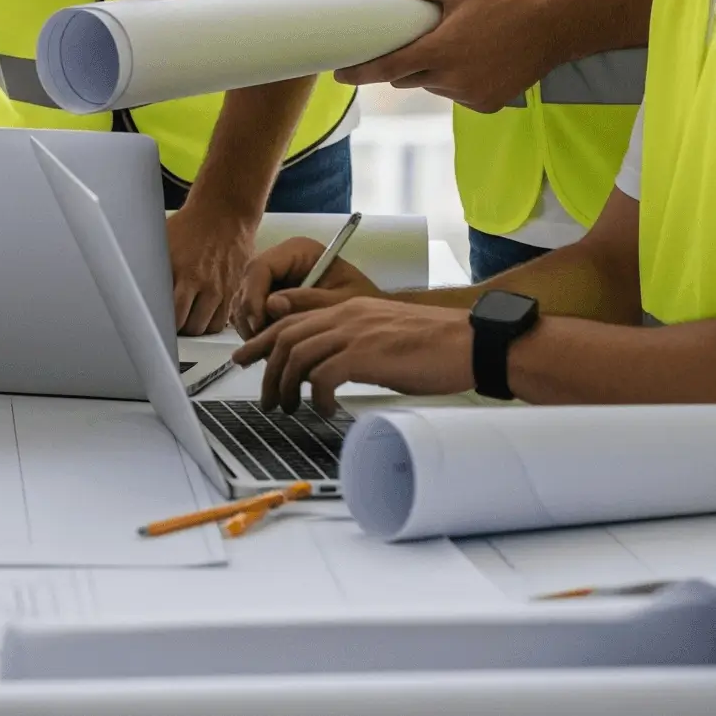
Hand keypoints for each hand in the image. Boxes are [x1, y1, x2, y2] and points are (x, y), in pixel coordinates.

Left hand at [165, 202, 260, 334]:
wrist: (224, 213)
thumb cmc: (190, 225)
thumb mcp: (163, 240)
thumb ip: (152, 265)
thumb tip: (128, 280)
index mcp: (179, 269)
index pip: (169, 313)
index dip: (159, 324)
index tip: (152, 326)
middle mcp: (201, 282)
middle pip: (188, 325)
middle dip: (176, 329)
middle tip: (166, 325)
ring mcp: (220, 288)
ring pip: (205, 327)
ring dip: (192, 328)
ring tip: (182, 320)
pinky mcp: (233, 291)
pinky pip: (221, 321)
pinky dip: (210, 324)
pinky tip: (200, 317)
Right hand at [232, 238, 378, 337]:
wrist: (375, 318)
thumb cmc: (365, 304)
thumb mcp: (342, 303)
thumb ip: (308, 302)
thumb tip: (271, 305)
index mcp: (298, 251)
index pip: (261, 267)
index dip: (253, 295)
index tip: (258, 324)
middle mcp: (281, 260)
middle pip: (248, 283)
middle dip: (250, 314)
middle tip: (262, 344)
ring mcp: (274, 278)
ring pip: (244, 298)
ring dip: (250, 324)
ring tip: (270, 349)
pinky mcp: (271, 296)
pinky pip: (250, 311)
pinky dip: (255, 329)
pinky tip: (271, 346)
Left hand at [232, 296, 472, 415]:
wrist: (470, 342)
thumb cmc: (433, 344)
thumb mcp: (382, 333)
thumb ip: (352, 340)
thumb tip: (328, 366)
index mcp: (347, 308)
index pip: (291, 317)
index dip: (265, 338)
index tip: (247, 356)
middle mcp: (344, 315)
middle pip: (286, 336)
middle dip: (265, 366)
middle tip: (262, 395)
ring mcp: (354, 333)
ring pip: (297, 355)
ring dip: (287, 385)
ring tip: (288, 409)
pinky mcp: (366, 356)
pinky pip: (323, 376)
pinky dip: (316, 395)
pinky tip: (323, 409)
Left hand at [336, 0, 547, 110]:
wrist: (552, 29)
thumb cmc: (502, 5)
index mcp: (439, 52)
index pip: (389, 69)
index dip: (361, 73)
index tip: (338, 76)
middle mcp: (451, 79)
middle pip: (409, 78)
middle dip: (403, 64)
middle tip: (409, 45)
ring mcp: (470, 95)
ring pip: (434, 86)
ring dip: (432, 73)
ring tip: (450, 48)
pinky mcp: (487, 105)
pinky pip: (458, 95)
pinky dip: (456, 82)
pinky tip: (471, 64)